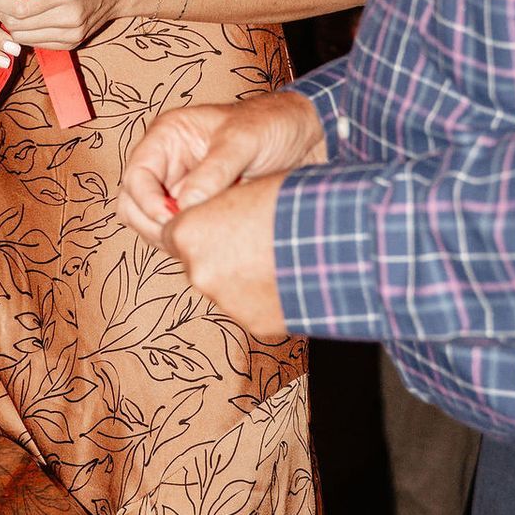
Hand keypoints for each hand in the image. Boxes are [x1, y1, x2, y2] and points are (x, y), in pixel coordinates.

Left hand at [0, 0, 121, 50]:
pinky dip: (24, 32)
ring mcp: (72, 34)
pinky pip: (36, 42)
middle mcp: (70, 17)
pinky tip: (21, 18)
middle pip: (19, 25)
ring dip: (9, 24)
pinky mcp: (72, 43)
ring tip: (3, 7)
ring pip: (24, 38)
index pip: (20, 7)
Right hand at [118, 91, 325, 243]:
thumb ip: (213, 171)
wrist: (308, 135)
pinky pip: (182, 232)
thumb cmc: (273, 123)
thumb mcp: (243, 141)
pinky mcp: (201, 208)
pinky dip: (192, 241)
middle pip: (134, 204)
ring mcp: (183, 188)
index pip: (136, 176)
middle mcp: (168, 163)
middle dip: (153, 224)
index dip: (147, 201)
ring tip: (208, 237)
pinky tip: (219, 241)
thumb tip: (184, 207)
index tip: (173, 218)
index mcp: (168, 136)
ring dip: (172, 236)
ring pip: (153, 224)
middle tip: (187, 237)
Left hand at [161, 178, 288, 336]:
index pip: (176, 233)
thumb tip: (213, 215)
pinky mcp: (253, 324)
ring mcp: (225, 302)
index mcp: (190, 233)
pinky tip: (289, 279)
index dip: (199, 227)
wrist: (339, 242)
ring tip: (279, 258)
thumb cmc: (293, 205)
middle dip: (219, 255)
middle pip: (198, 263)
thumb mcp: (247, 190)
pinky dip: (264, 298)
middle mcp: (199, 272)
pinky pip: (252, 308)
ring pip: (225, 288)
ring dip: (242, 278)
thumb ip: (218, 208)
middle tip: (254, 241)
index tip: (221, 223)